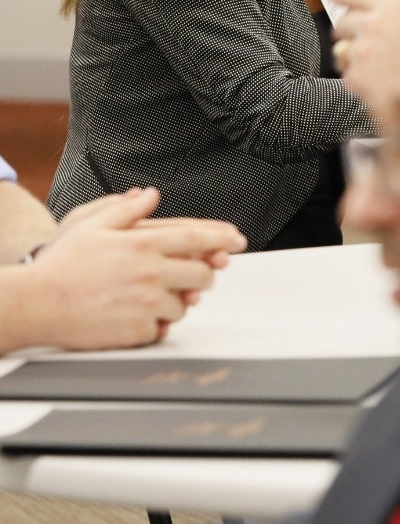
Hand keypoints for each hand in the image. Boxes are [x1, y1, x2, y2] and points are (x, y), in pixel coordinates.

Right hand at [27, 188, 245, 349]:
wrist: (37, 303)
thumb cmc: (61, 265)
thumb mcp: (89, 225)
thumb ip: (125, 209)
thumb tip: (149, 194)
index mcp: (142, 244)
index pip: (196, 237)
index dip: (221, 237)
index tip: (239, 240)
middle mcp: (150, 272)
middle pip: (203, 273)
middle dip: (203, 272)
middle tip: (191, 273)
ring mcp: (148, 302)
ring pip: (187, 302)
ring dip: (178, 299)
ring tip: (148, 295)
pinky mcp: (141, 328)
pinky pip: (166, 326)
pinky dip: (159, 322)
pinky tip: (138, 313)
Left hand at [331, 0, 399, 114]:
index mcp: (391, 5)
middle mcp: (373, 25)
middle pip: (345, 22)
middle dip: (346, 28)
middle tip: (347, 33)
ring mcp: (365, 52)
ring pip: (344, 51)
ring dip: (349, 54)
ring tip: (356, 61)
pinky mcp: (363, 78)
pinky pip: (348, 76)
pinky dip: (353, 77)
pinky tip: (360, 81)